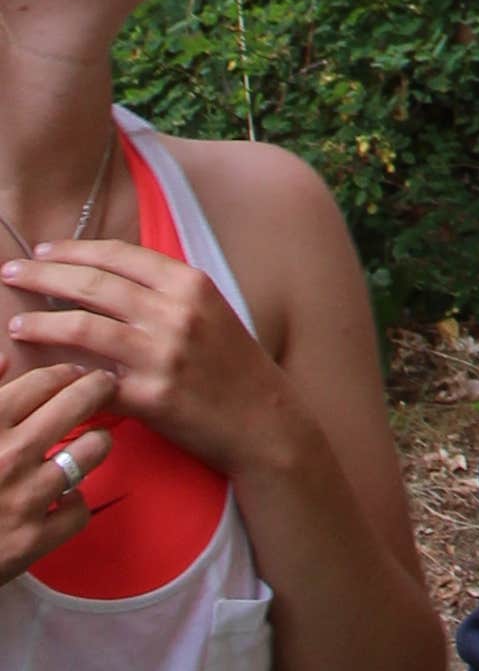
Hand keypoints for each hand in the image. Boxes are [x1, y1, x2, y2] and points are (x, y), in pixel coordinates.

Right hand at [0, 352, 118, 588]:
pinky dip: (74, 504)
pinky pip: (78, 511)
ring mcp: (24, 498)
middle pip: (77, 405)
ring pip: (90, 452)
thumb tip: (3, 359)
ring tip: (92, 442)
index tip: (76, 373)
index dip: (66, 372)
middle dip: (98, 389)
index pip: (43, 381)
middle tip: (104, 388)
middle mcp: (9, 456)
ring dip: (96, 443)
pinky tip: (66, 498)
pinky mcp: (32, 540)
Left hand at [2, 240, 298, 483]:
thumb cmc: (232, 366)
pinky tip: (39, 372)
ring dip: (41, 323)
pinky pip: (92, 380)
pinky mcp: (152, 397)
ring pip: (84, 327)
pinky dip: (61, 373)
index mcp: (189, 284)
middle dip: (44, 276)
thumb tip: (107, 278)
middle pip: (94, 285)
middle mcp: (175, 313)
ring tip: (16, 323)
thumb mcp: (209, 312)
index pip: (119, 256)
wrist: (262, 421)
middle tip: (11, 272)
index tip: (43, 250)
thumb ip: (163, 293)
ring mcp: (163, 355)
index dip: (74, 251)